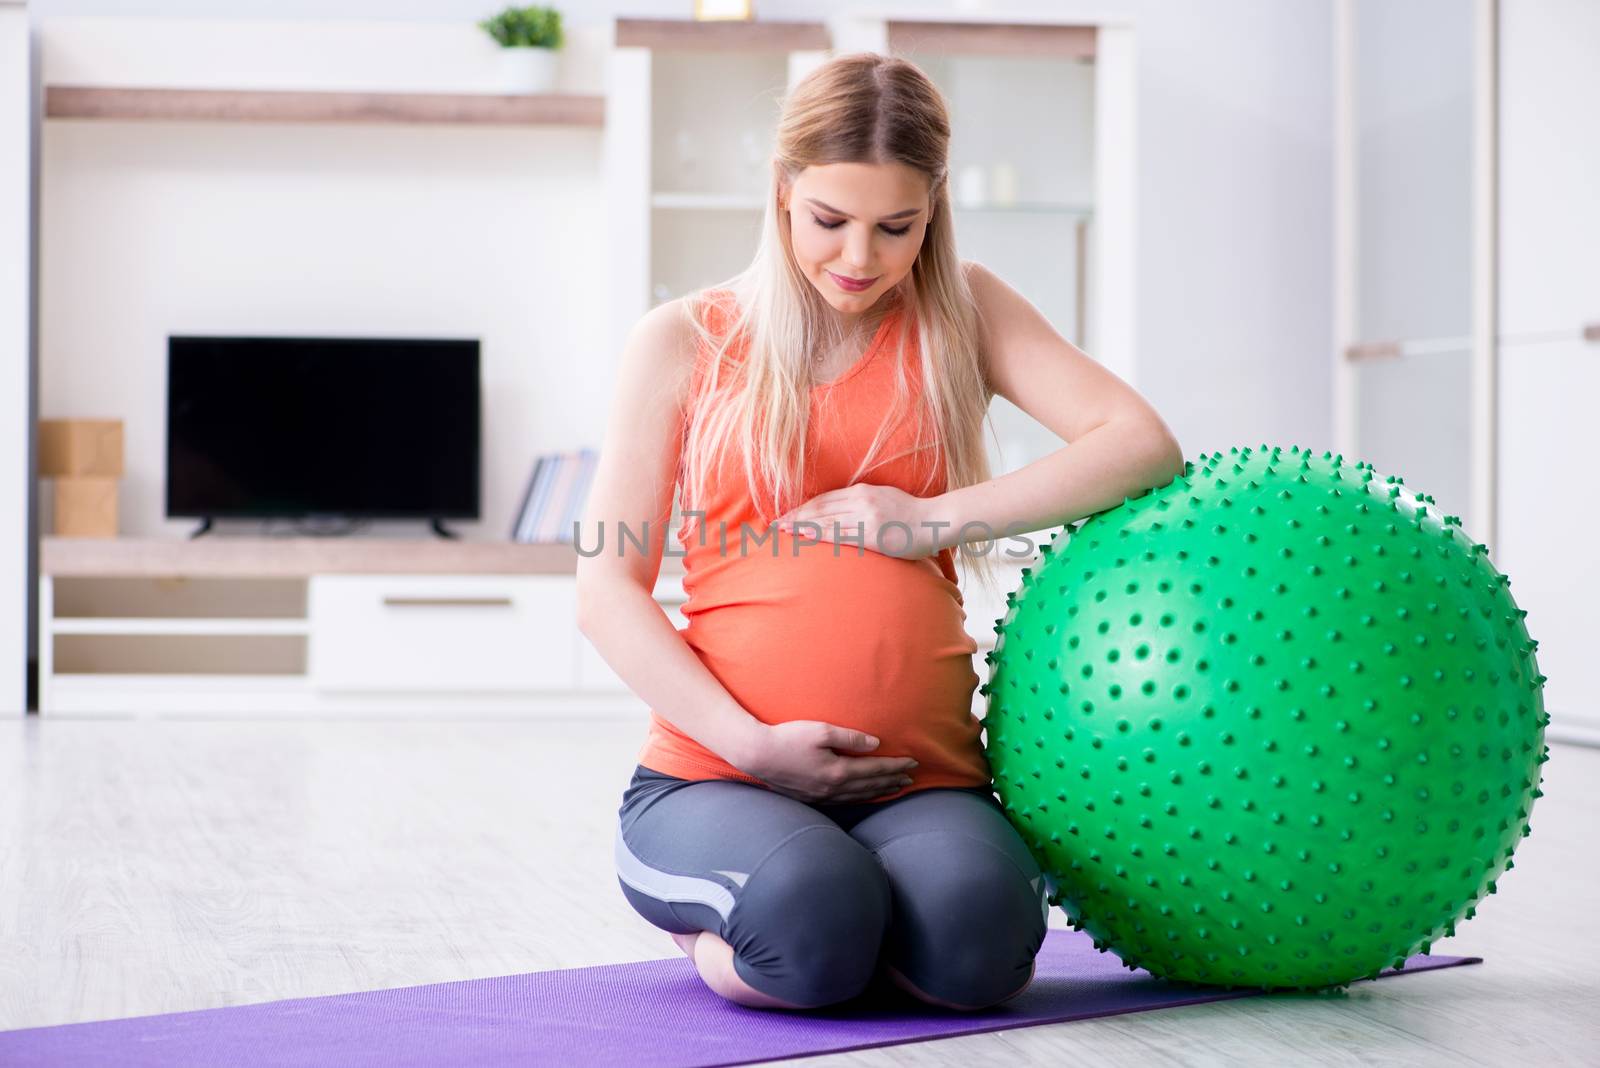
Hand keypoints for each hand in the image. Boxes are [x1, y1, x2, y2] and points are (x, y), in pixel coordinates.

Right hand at [732, 721, 918, 803]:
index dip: (896, 766)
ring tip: (895, 787)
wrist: (757, 755)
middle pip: (871, 786)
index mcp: (838, 771)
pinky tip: (864, 795)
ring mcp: (822, 796)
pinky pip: (845, 800)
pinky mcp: (812, 798)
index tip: (913, 762)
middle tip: (911, 778)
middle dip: (892, 780)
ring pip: (859, 796)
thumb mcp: (821, 730)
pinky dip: (861, 797)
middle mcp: (833, 788)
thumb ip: (851, 738)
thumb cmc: (788, 738)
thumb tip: (876, 744)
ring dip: (880, 791)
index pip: (875, 770)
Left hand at [773, 484, 943, 559]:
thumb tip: (843, 511)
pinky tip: (805, 537)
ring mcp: (866, 517)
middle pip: (820, 508)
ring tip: (783, 530)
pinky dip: (818, 535)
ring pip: (825, 521)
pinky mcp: (871, 533)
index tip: (787, 513)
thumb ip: (863, 502)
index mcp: (863, 491)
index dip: (804, 506)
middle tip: (776, 523)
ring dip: (801, 525)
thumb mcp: (884, 498)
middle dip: (796, 515)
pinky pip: (839, 535)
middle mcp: (861, 500)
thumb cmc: (911, 514)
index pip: (825, 499)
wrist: (935, 521)